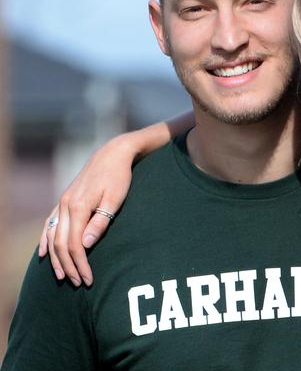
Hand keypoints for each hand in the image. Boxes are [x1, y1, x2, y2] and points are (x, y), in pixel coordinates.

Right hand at [38, 135, 135, 285]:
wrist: (113, 154)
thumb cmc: (119, 177)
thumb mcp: (115, 199)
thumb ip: (100, 222)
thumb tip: (85, 245)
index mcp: (78, 207)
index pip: (75, 245)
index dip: (80, 264)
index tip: (88, 279)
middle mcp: (65, 206)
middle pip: (61, 244)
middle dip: (68, 266)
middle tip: (77, 282)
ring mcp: (62, 203)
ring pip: (52, 236)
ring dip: (56, 258)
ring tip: (62, 275)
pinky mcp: (64, 200)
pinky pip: (49, 224)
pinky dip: (45, 240)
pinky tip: (44, 253)